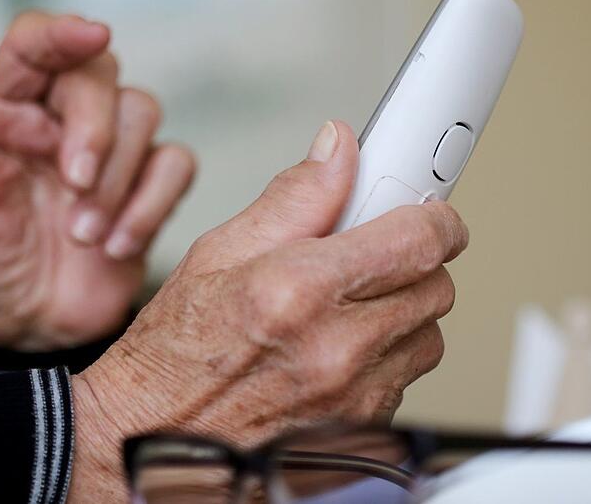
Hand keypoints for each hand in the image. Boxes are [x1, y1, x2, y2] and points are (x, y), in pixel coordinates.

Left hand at [0, 12, 194, 350]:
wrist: (29, 328)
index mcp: (5, 110)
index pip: (34, 46)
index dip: (62, 33)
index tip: (90, 34)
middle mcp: (61, 119)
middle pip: (100, 74)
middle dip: (95, 128)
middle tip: (74, 184)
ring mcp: (112, 151)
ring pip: (143, 113)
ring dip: (118, 179)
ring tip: (84, 236)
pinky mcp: (149, 186)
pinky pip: (176, 165)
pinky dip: (152, 205)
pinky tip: (117, 246)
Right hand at [68, 121, 468, 499]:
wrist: (154, 438)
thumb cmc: (176, 354)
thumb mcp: (218, 253)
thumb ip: (293, 197)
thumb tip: (338, 150)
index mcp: (299, 291)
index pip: (418, 241)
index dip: (436, 219)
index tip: (430, 213)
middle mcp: (336, 349)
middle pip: (436, 287)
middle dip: (414, 263)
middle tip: (373, 256)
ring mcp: (354, 398)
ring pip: (427, 336)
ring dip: (402, 313)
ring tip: (347, 308)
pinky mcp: (363, 431)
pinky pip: (405, 379)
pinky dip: (385, 358)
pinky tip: (338, 350)